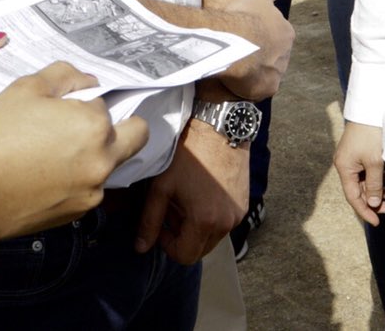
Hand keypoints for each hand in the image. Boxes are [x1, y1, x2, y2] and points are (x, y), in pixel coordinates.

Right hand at [0, 61, 147, 239]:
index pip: (107, 102)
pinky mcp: (76, 215)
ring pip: (109, 164)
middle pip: (135, 137)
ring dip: (92, 155)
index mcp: (95, 126)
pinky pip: (88, 188)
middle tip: (79, 127)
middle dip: (119, 127)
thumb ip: (66, 76)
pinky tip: (40, 175)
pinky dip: (74, 179)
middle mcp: (103, 162)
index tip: (61, 106)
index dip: (85, 100)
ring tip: (47, 154)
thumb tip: (88, 82)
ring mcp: (92, 193)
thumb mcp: (25, 88)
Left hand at [135, 118, 248, 263]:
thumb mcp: (162, 187)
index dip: (167, 245)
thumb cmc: (189, 155)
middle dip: (182, 237)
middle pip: (199, 250)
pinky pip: (224, 224)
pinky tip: (201, 194)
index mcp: (205, 221)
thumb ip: (149, 221)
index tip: (162, 224)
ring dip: (196, 228)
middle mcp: (226, 223)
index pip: (184, 256)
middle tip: (172, 210)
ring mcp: (238, 215)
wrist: (220, 128)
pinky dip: (210, 218)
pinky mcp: (243, 205)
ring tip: (187, 200)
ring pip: (211, 238)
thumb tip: (140, 248)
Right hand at [214, 0, 292, 100]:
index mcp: (286, 32)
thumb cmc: (244, 17)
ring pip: (267, 72)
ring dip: (256, 71)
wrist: (233, 43)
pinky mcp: (267, 88)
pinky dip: (251, 87)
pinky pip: (260, 89)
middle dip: (261, 54)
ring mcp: (278, 72)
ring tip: (237, 68)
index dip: (262, 36)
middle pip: (274, 55)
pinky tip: (238, 82)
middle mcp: (286, 53)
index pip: (277, 35)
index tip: (249, 35)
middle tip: (242, 52)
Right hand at [333, 121, 384, 227]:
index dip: (364, 211)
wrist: (371, 108)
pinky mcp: (359, 153)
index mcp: (344, 168)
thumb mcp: (375, 162)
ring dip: (375, 191)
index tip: (376, 222)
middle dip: (372, 201)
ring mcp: (351, 158)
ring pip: (363, 182)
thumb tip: (372, 204)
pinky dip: (376, 180)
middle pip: (358, 190)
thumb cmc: (371, 134)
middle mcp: (345, 164)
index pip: (353, 197)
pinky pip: (366, 172)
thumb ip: (374, 185)